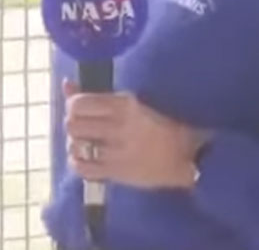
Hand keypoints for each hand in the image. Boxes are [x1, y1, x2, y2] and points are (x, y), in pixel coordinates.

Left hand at [62, 78, 205, 188]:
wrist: (192, 156)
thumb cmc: (163, 123)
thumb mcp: (132, 102)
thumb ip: (97, 95)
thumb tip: (66, 84)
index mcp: (125, 104)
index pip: (78, 104)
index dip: (72, 106)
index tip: (80, 111)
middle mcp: (119, 127)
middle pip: (72, 125)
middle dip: (73, 125)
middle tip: (83, 128)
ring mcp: (118, 152)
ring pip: (75, 146)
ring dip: (76, 144)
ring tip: (86, 144)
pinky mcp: (119, 173)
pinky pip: (83, 169)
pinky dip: (78, 163)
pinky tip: (87, 159)